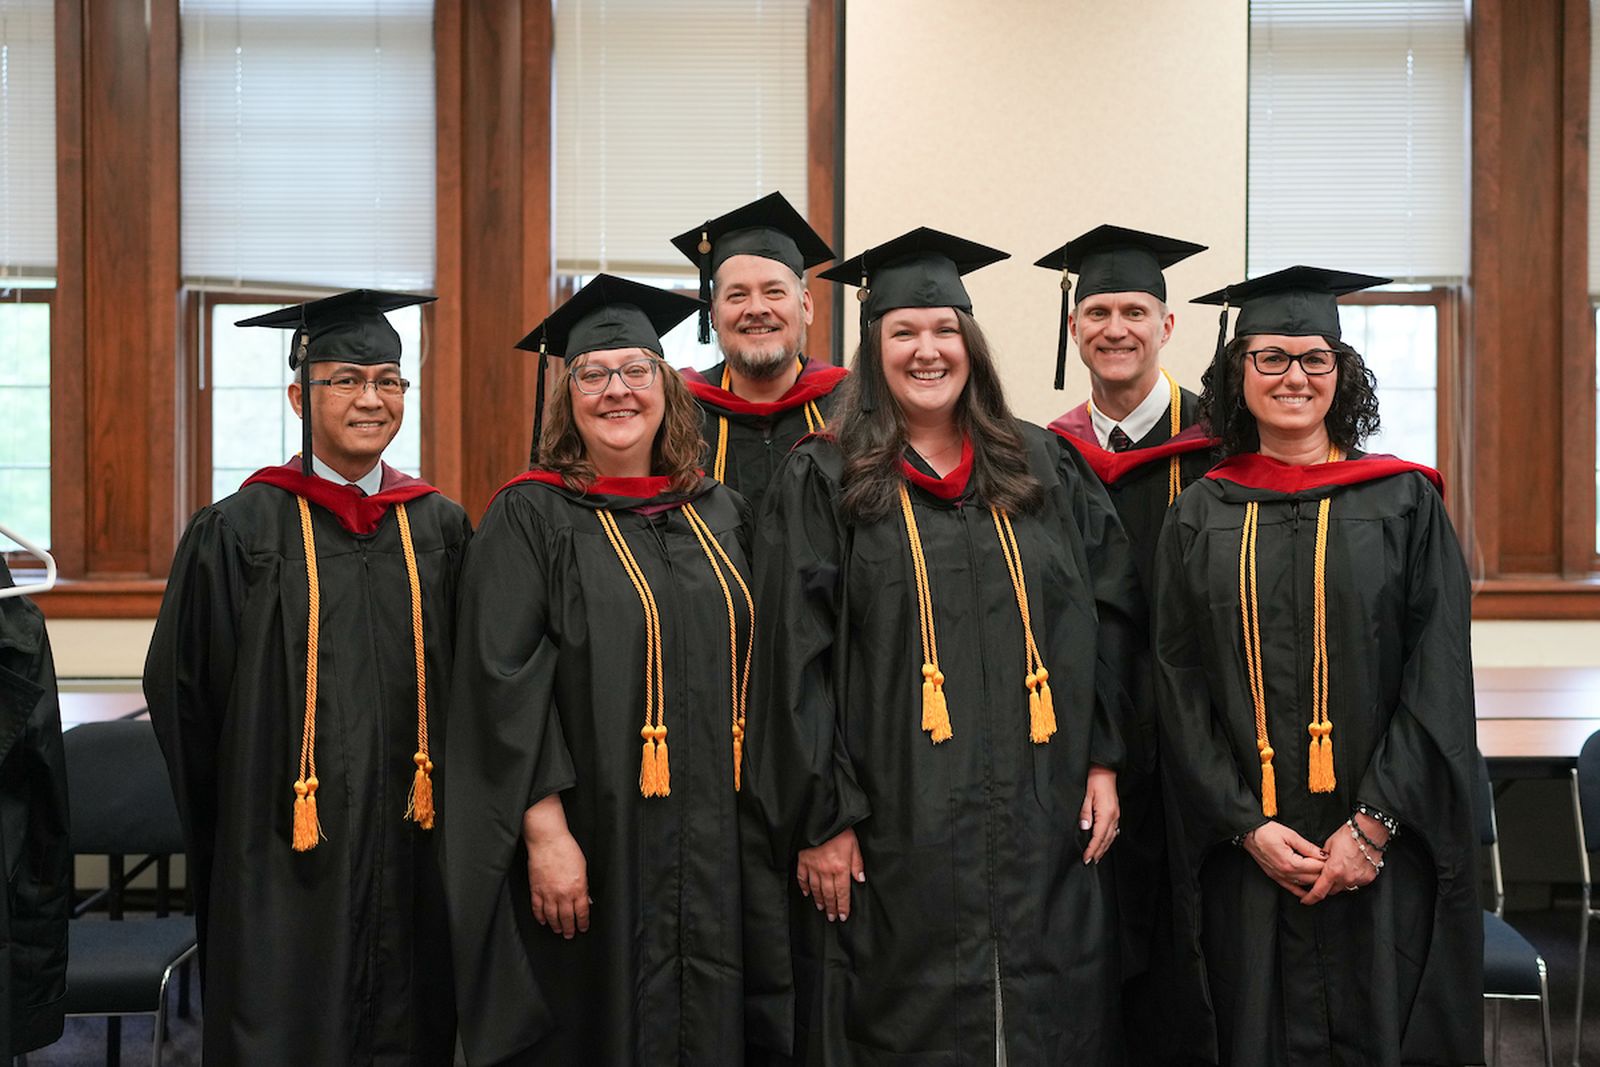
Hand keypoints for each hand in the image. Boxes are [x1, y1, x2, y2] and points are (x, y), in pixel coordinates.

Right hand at [522, 796, 589, 937]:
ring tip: (558, 930)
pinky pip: (537, 908)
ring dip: (555, 925)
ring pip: (552, 916)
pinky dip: (540, 917)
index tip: (583, 927)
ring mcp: (548, 893)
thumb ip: (583, 885)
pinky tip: (543, 921)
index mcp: (578, 888)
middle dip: (569, 928)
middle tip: (569, 935)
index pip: (582, 912)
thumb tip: (584, 898)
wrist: (548, 841)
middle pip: (567, 918)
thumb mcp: (583, 867)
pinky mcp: (536, 889)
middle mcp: (563, 894)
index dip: (583, 922)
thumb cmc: (567, 849)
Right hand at [796, 827, 864, 921]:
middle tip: (832, 918)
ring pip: (816, 889)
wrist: (821, 818)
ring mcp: (813, 866)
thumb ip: (857, 863)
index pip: (843, 892)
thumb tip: (860, 879)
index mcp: (840, 868)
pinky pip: (802, 877)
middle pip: (829, 894)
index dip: (843, 906)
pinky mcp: (803, 860)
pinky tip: (807, 893)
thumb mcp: (854, 844)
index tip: (843, 916)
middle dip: (831, 908)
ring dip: (819, 900)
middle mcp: (826, 871)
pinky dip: (804, 887)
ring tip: (821, 908)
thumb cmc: (840, 830)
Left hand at [1080, 765, 1120, 864]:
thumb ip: (1085, 812)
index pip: (1098, 837)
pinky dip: (1108, 839)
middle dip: (1098, 852)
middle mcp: (1113, 816)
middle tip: (1090, 862)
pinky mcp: (1115, 812)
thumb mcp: (1085, 795)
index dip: (1092, 849)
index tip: (1086, 858)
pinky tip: (1105, 842)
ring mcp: (1116, 815)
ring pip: (1111, 836)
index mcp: (1106, 813)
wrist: (1105, 770)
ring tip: (1096, 856)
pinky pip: (1113, 830)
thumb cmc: (1094, 780)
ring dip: (1103, 847)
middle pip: (1106, 839)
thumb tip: (1085, 828)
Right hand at [1242, 820, 1326, 899]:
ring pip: (1304, 885)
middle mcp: (1286, 873)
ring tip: (1324, 876)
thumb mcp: (1290, 835)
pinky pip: (1292, 889)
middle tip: (1332, 866)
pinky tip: (1310, 892)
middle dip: (1323, 872)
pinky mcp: (1276, 877)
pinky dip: (1302, 891)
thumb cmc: (1267, 832)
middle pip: (1312, 878)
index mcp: (1291, 862)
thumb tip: (1323, 855)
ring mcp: (1280, 877)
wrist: (1249, 834)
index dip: (1326, 863)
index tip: (1333, 858)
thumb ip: (1308, 847)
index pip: (1315, 867)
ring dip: (1315, 881)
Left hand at [1301, 819, 1380, 904]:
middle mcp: (1346, 878)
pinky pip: (1356, 883)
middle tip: (1324, 877)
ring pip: (1344, 888)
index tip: (1305, 900)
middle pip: (1331, 891)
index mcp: (1333, 871)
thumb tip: (1318, 865)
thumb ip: (1322, 859)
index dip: (1310, 898)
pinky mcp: (1368, 878)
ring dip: (1339, 882)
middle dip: (1326, 886)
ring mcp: (1358, 879)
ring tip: (1340, 869)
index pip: (1319, 891)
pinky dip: (1351, 878)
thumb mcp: (1328, 845)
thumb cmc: (1348, 835)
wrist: (1368, 832)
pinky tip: (1351, 868)